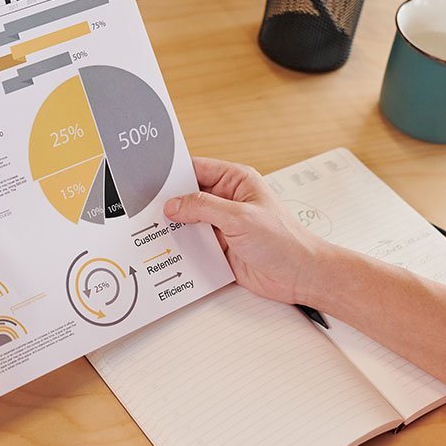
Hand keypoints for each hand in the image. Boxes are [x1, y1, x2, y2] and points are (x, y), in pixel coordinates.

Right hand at [164, 158, 337, 304]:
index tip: (150, 179)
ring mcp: (222, 225)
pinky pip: (193, 244)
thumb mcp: (240, 217)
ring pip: (188, 222)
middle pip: (188, 196)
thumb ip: (203, 207)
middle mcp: (227, 200)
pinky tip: (167, 251)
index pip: (196, 169)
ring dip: (173, 228)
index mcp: (235, 181)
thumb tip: (174, 204)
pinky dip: (181, 248)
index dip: (173, 173)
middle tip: (144, 208)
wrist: (301, 276)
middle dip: (168, 203)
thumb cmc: (285, 241)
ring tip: (149, 230)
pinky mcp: (220, 248)